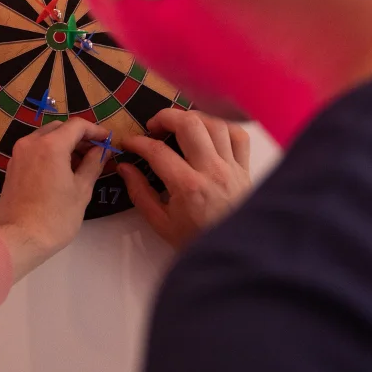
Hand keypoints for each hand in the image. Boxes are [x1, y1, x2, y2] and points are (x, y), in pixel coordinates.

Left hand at [0, 118, 110, 281]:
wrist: (19, 238)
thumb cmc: (55, 217)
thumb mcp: (81, 190)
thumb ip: (93, 164)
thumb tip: (102, 150)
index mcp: (50, 145)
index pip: (77, 125)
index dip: (95, 130)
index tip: (107, 140)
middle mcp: (31, 143)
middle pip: (59, 128)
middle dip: (79, 136)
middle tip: (95, 152)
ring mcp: (18, 154)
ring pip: (45, 137)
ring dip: (64, 143)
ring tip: (80, 163)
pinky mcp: (12, 166)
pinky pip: (34, 149)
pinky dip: (49, 152)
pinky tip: (61, 170)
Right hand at [118, 109, 251, 249]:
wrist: (235, 255)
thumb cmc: (195, 240)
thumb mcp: (161, 224)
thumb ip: (140, 193)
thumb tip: (125, 167)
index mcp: (188, 186)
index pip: (157, 151)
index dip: (137, 142)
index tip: (128, 143)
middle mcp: (212, 170)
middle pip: (190, 124)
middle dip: (165, 117)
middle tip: (153, 126)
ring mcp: (232, 167)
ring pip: (215, 124)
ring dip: (193, 118)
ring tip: (179, 126)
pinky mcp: (245, 168)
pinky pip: (238, 135)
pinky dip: (222, 127)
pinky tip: (209, 133)